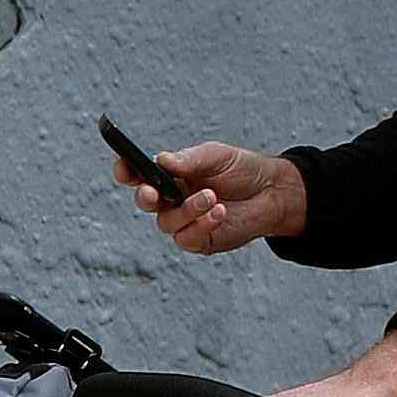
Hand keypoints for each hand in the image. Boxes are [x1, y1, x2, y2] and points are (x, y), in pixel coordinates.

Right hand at [132, 140, 305, 255]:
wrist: (273, 192)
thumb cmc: (242, 170)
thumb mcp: (216, 156)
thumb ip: (189, 159)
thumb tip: (161, 160)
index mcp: (170, 175)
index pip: (139, 174)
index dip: (126, 172)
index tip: (124, 168)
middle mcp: (172, 199)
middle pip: (145, 202)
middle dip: (145, 197)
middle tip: (154, 193)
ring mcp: (185, 221)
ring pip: (166, 223)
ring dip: (186, 210)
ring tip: (212, 197)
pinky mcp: (200, 240)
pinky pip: (187, 239)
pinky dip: (201, 225)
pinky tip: (219, 212)